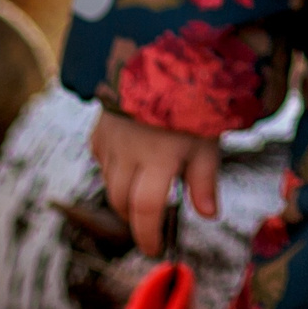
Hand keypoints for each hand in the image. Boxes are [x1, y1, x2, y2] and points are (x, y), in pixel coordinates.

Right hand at [90, 110, 219, 256]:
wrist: (160, 58)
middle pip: (121, 202)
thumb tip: (208, 215)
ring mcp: (109, 140)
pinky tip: (132, 162)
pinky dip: (114, 169)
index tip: (155, 250)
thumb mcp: (207, 139)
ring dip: (125, 196)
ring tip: (145, 193)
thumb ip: (204, 179)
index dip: (148, 235)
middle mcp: (127, 152)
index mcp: (158, 157)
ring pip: (109, 184)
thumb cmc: (191, 100)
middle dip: (135, 220)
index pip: (146, 210)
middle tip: (151, 226)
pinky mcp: (99, 129)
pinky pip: (102, 161)